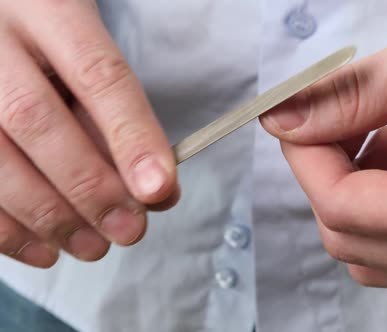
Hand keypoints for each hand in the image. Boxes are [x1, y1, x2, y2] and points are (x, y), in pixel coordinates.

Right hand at [0, 1, 178, 266]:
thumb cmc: (49, 39)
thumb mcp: (86, 54)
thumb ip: (117, 114)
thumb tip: (156, 189)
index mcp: (46, 6)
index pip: (97, 73)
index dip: (131, 135)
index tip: (160, 189)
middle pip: (34, 119)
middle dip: (88, 187)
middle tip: (130, 230)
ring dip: (47, 217)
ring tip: (93, 246)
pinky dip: (5, 229)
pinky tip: (43, 248)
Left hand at [261, 0, 386, 286]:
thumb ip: (351, 96)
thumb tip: (284, 119)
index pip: (343, 208)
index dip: (305, 158)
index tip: (299, 118)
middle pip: (348, 238)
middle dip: (325, 176)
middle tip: (337, 122)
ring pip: (369, 253)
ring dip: (351, 196)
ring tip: (376, 136)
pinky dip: (380, 209)